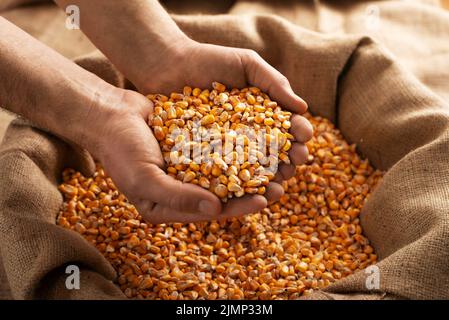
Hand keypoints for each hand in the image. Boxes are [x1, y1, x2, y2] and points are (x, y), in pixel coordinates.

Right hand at [91, 89, 284, 223]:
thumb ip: (179, 198)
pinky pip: (220, 145)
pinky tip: (259, 135)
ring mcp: (190, 165)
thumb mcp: (145, 179)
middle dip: (252, 187)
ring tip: (277, 159)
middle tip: (281, 182)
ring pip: (227, 168)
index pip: (212, 211)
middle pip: (225, 192)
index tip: (265, 199)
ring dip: (251, 164)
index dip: (239, 206)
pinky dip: (238, 142)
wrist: (109, 114)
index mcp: (172, 205)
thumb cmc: (120, 151)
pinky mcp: (193, 142)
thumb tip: (216, 210)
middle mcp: (184, 187)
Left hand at [132, 40, 312, 195]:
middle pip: (274, 152)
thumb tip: (303, 108)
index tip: (304, 138)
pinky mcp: (205, 157)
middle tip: (294, 164)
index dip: (299, 134)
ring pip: (252, 168)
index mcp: (262, 113)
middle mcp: (248, 134)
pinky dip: (236, 184)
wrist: (168, 65)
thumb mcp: (247, 63)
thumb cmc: (210, 60)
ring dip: (268, 179)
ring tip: (277, 185)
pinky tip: (246, 191)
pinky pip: (223, 172)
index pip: (287, 128)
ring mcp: (227, 147)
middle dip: (288, 160)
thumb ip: (274, 82)